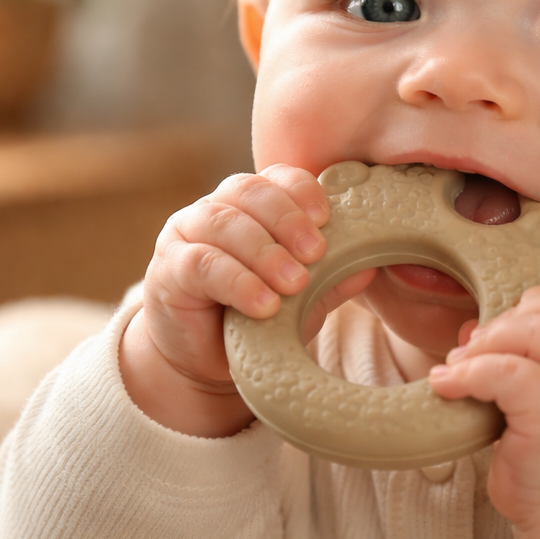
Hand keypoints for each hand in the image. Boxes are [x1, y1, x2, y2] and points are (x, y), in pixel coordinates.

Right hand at [121, 165, 373, 437]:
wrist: (210, 361)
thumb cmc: (261, 314)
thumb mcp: (306, 296)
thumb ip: (334, 276)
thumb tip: (371, 265)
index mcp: (254, 203)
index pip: (279, 177)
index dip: (302, 192)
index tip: (326, 219)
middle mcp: (217, 208)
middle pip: (250, 192)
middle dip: (287, 219)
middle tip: (315, 254)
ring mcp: (186, 235)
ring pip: (224, 223)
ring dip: (264, 252)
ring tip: (294, 284)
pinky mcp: (167, 270)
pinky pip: (202, 265)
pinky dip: (238, 282)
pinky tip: (265, 305)